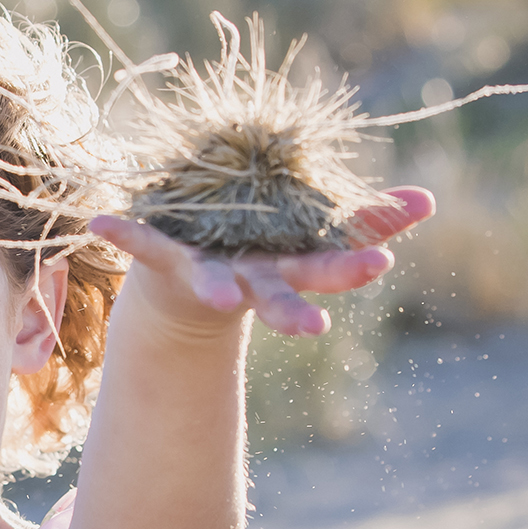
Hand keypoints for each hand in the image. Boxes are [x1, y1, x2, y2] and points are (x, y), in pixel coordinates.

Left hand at [87, 187, 434, 335]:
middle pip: (277, 295)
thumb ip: (367, 219)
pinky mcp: (163, 260)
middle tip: (316, 327)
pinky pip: (141, 244)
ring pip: (216, 286)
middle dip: (296, 308)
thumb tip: (428, 202)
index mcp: (287, 267)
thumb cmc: (260, 252)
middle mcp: (248, 279)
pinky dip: (122, 233)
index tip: (381, 261)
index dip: (352, 263)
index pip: (328, 269)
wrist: (183, 289)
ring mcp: (206, 273)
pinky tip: (99, 221)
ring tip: (220, 300)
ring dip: (217, 291)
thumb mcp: (312, 233)